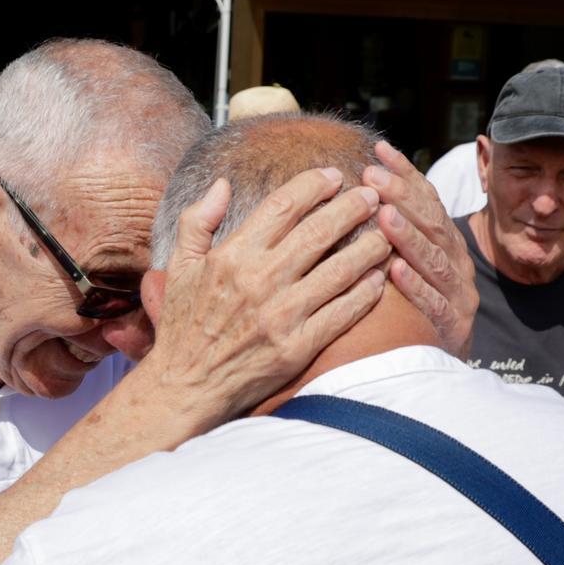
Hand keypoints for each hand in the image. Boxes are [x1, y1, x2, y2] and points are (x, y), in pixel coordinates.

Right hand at [144, 166, 389, 424]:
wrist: (185, 388)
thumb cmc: (182, 327)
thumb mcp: (177, 268)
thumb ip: (197, 222)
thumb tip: (222, 185)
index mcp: (231, 256)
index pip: (283, 206)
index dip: (314, 185)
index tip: (334, 176)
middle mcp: (259, 281)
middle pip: (319, 231)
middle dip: (352, 207)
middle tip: (373, 195)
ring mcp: (281, 315)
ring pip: (340, 269)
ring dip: (368, 247)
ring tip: (386, 232)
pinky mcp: (297, 347)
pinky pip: (342, 313)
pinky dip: (365, 293)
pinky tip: (379, 278)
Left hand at [363, 141, 477, 349]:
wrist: (446, 365)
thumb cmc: (420, 306)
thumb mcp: (415, 263)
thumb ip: (396, 231)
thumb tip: (364, 187)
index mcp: (446, 244)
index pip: (428, 200)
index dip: (406, 174)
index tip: (379, 151)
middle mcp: (456, 263)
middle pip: (432, 224)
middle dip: (402, 198)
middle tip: (372, 177)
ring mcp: (458, 295)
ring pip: (434, 261)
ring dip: (408, 237)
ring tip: (384, 216)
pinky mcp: (452, 327)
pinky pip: (432, 304)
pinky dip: (415, 287)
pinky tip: (395, 272)